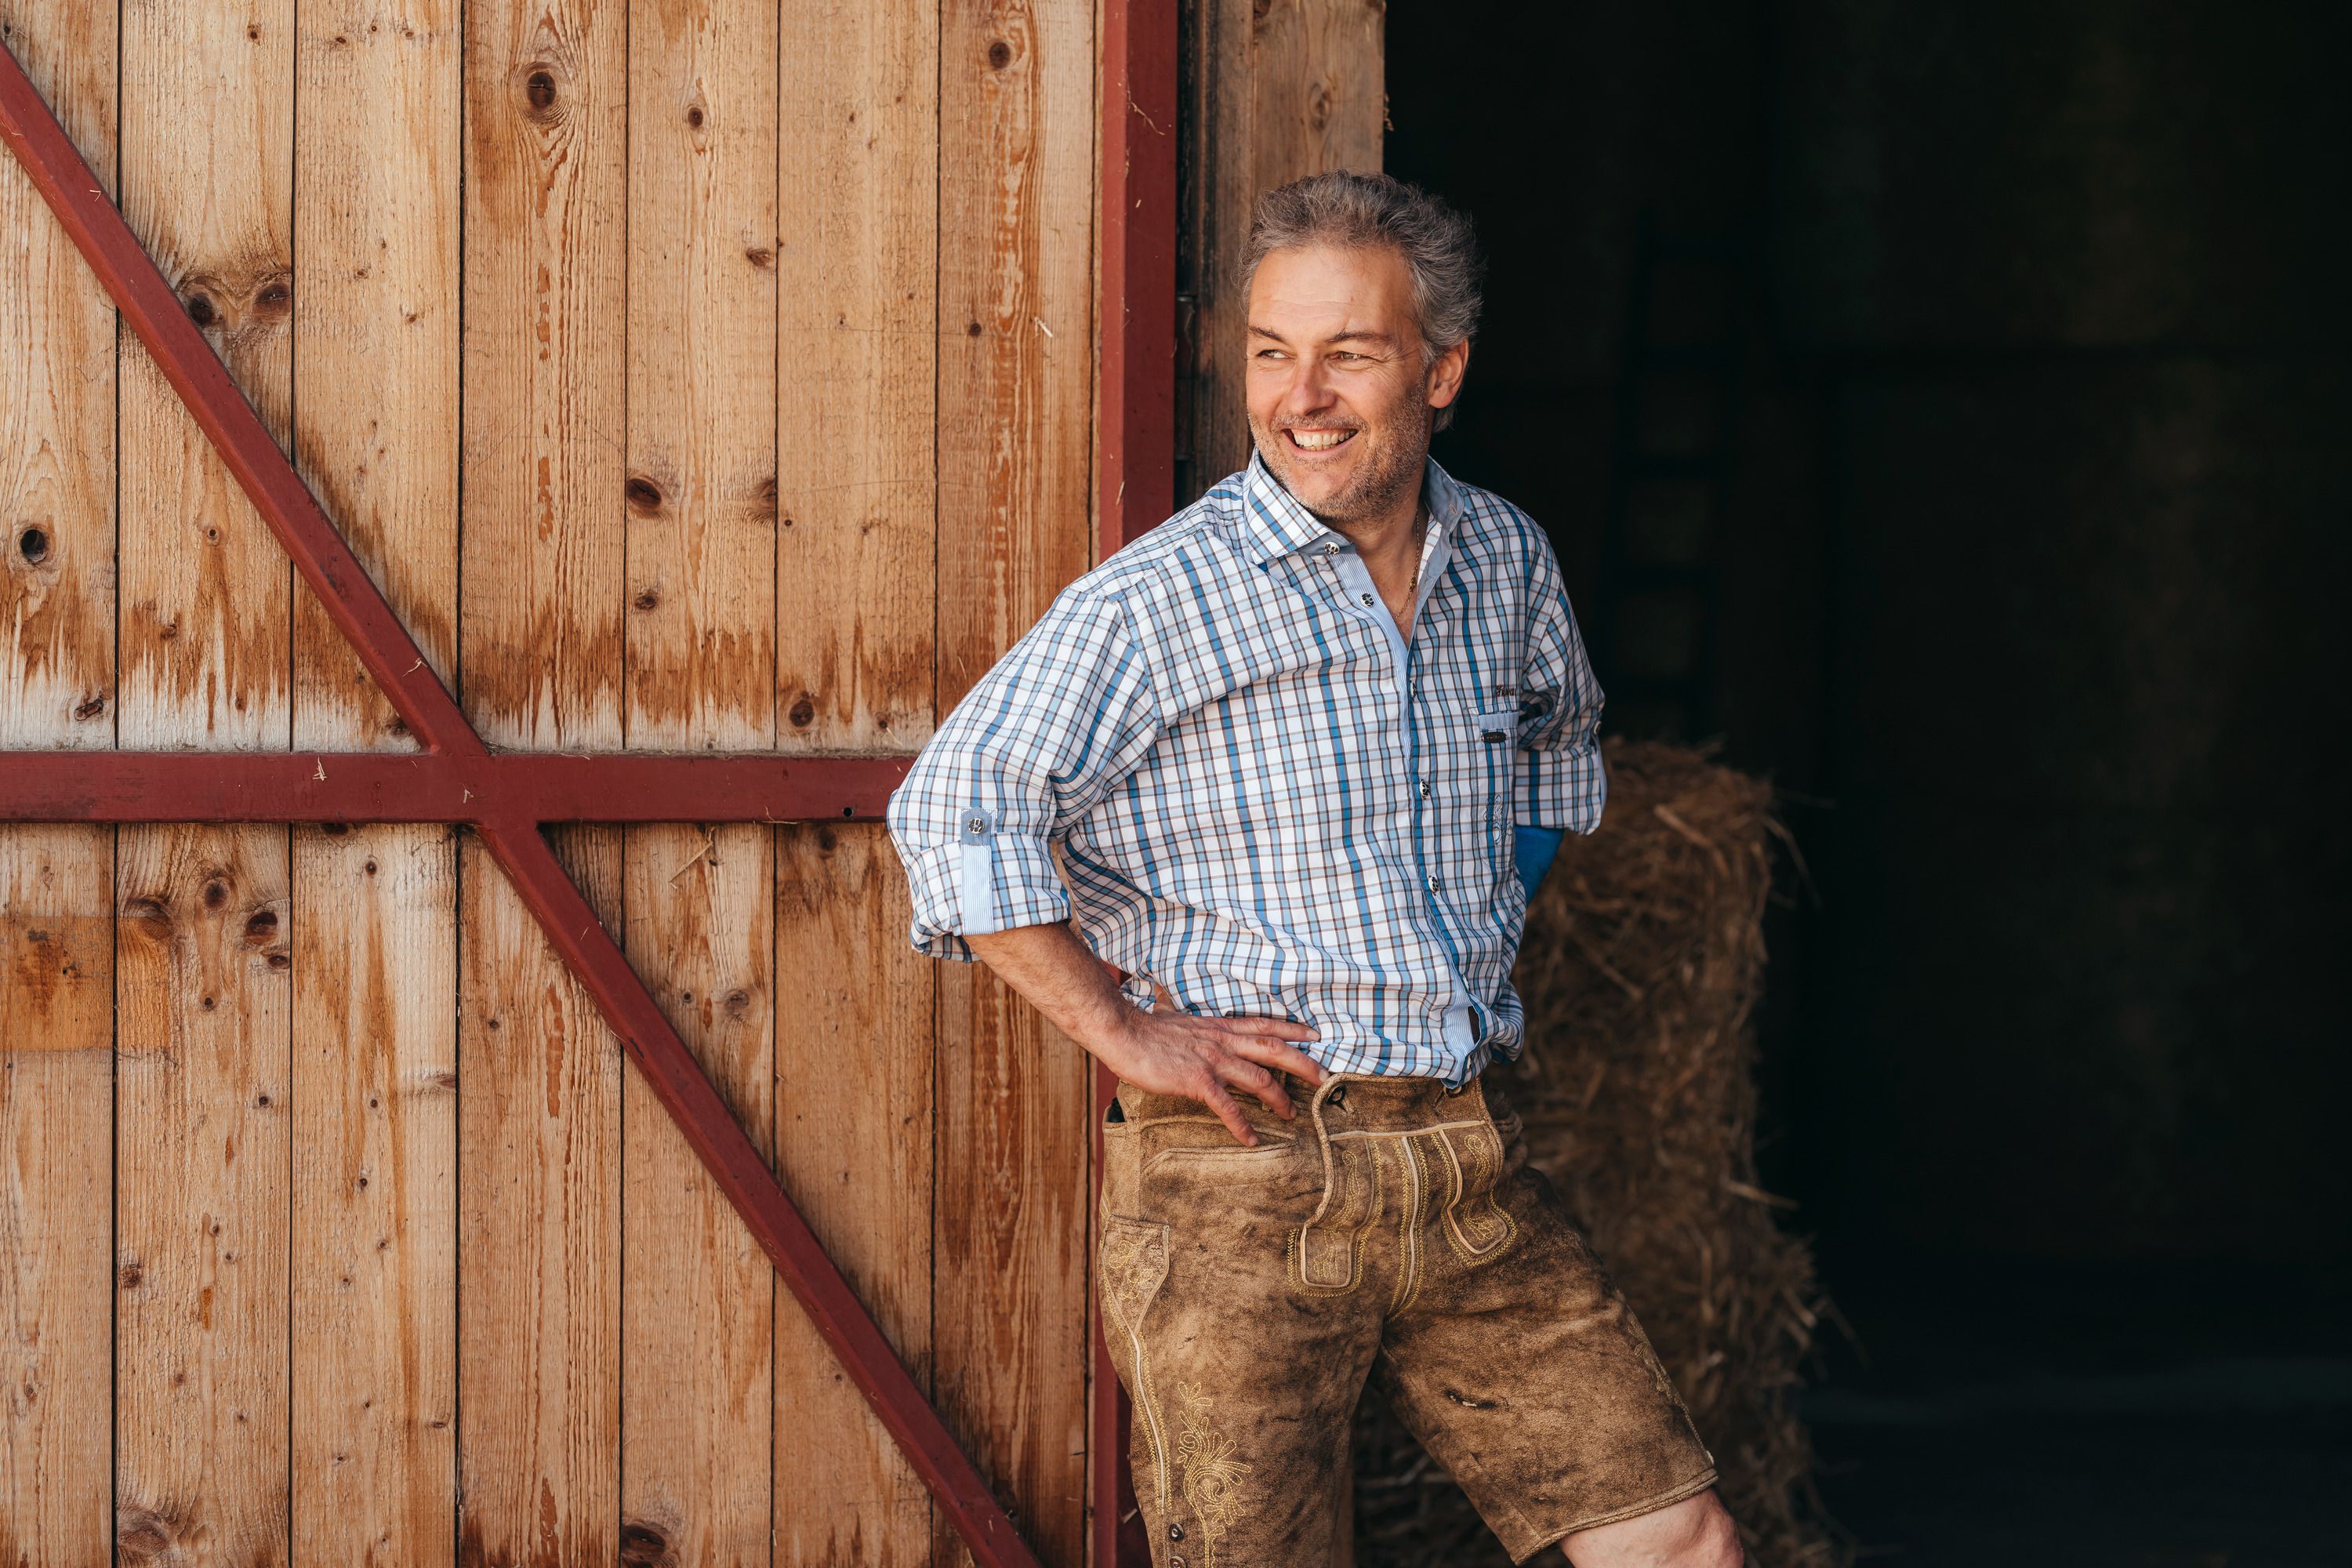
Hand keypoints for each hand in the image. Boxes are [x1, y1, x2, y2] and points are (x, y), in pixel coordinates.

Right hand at [964, 923, 1327, 1146]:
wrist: (1121, 1031)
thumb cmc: (1145, 1030)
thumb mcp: (1181, 1022)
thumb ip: (1198, 1030)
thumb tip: (1201, 1034)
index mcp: (1218, 1027)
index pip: (1263, 1024)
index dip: (1292, 1029)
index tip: (1315, 1034)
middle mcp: (1222, 1041)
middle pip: (1273, 1049)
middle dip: (1302, 1062)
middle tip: (1325, 1076)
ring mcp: (1211, 1059)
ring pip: (1258, 1078)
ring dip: (1279, 1098)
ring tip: (1293, 1115)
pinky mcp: (1197, 1080)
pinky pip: (1227, 1105)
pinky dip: (1242, 1123)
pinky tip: (1252, 1139)